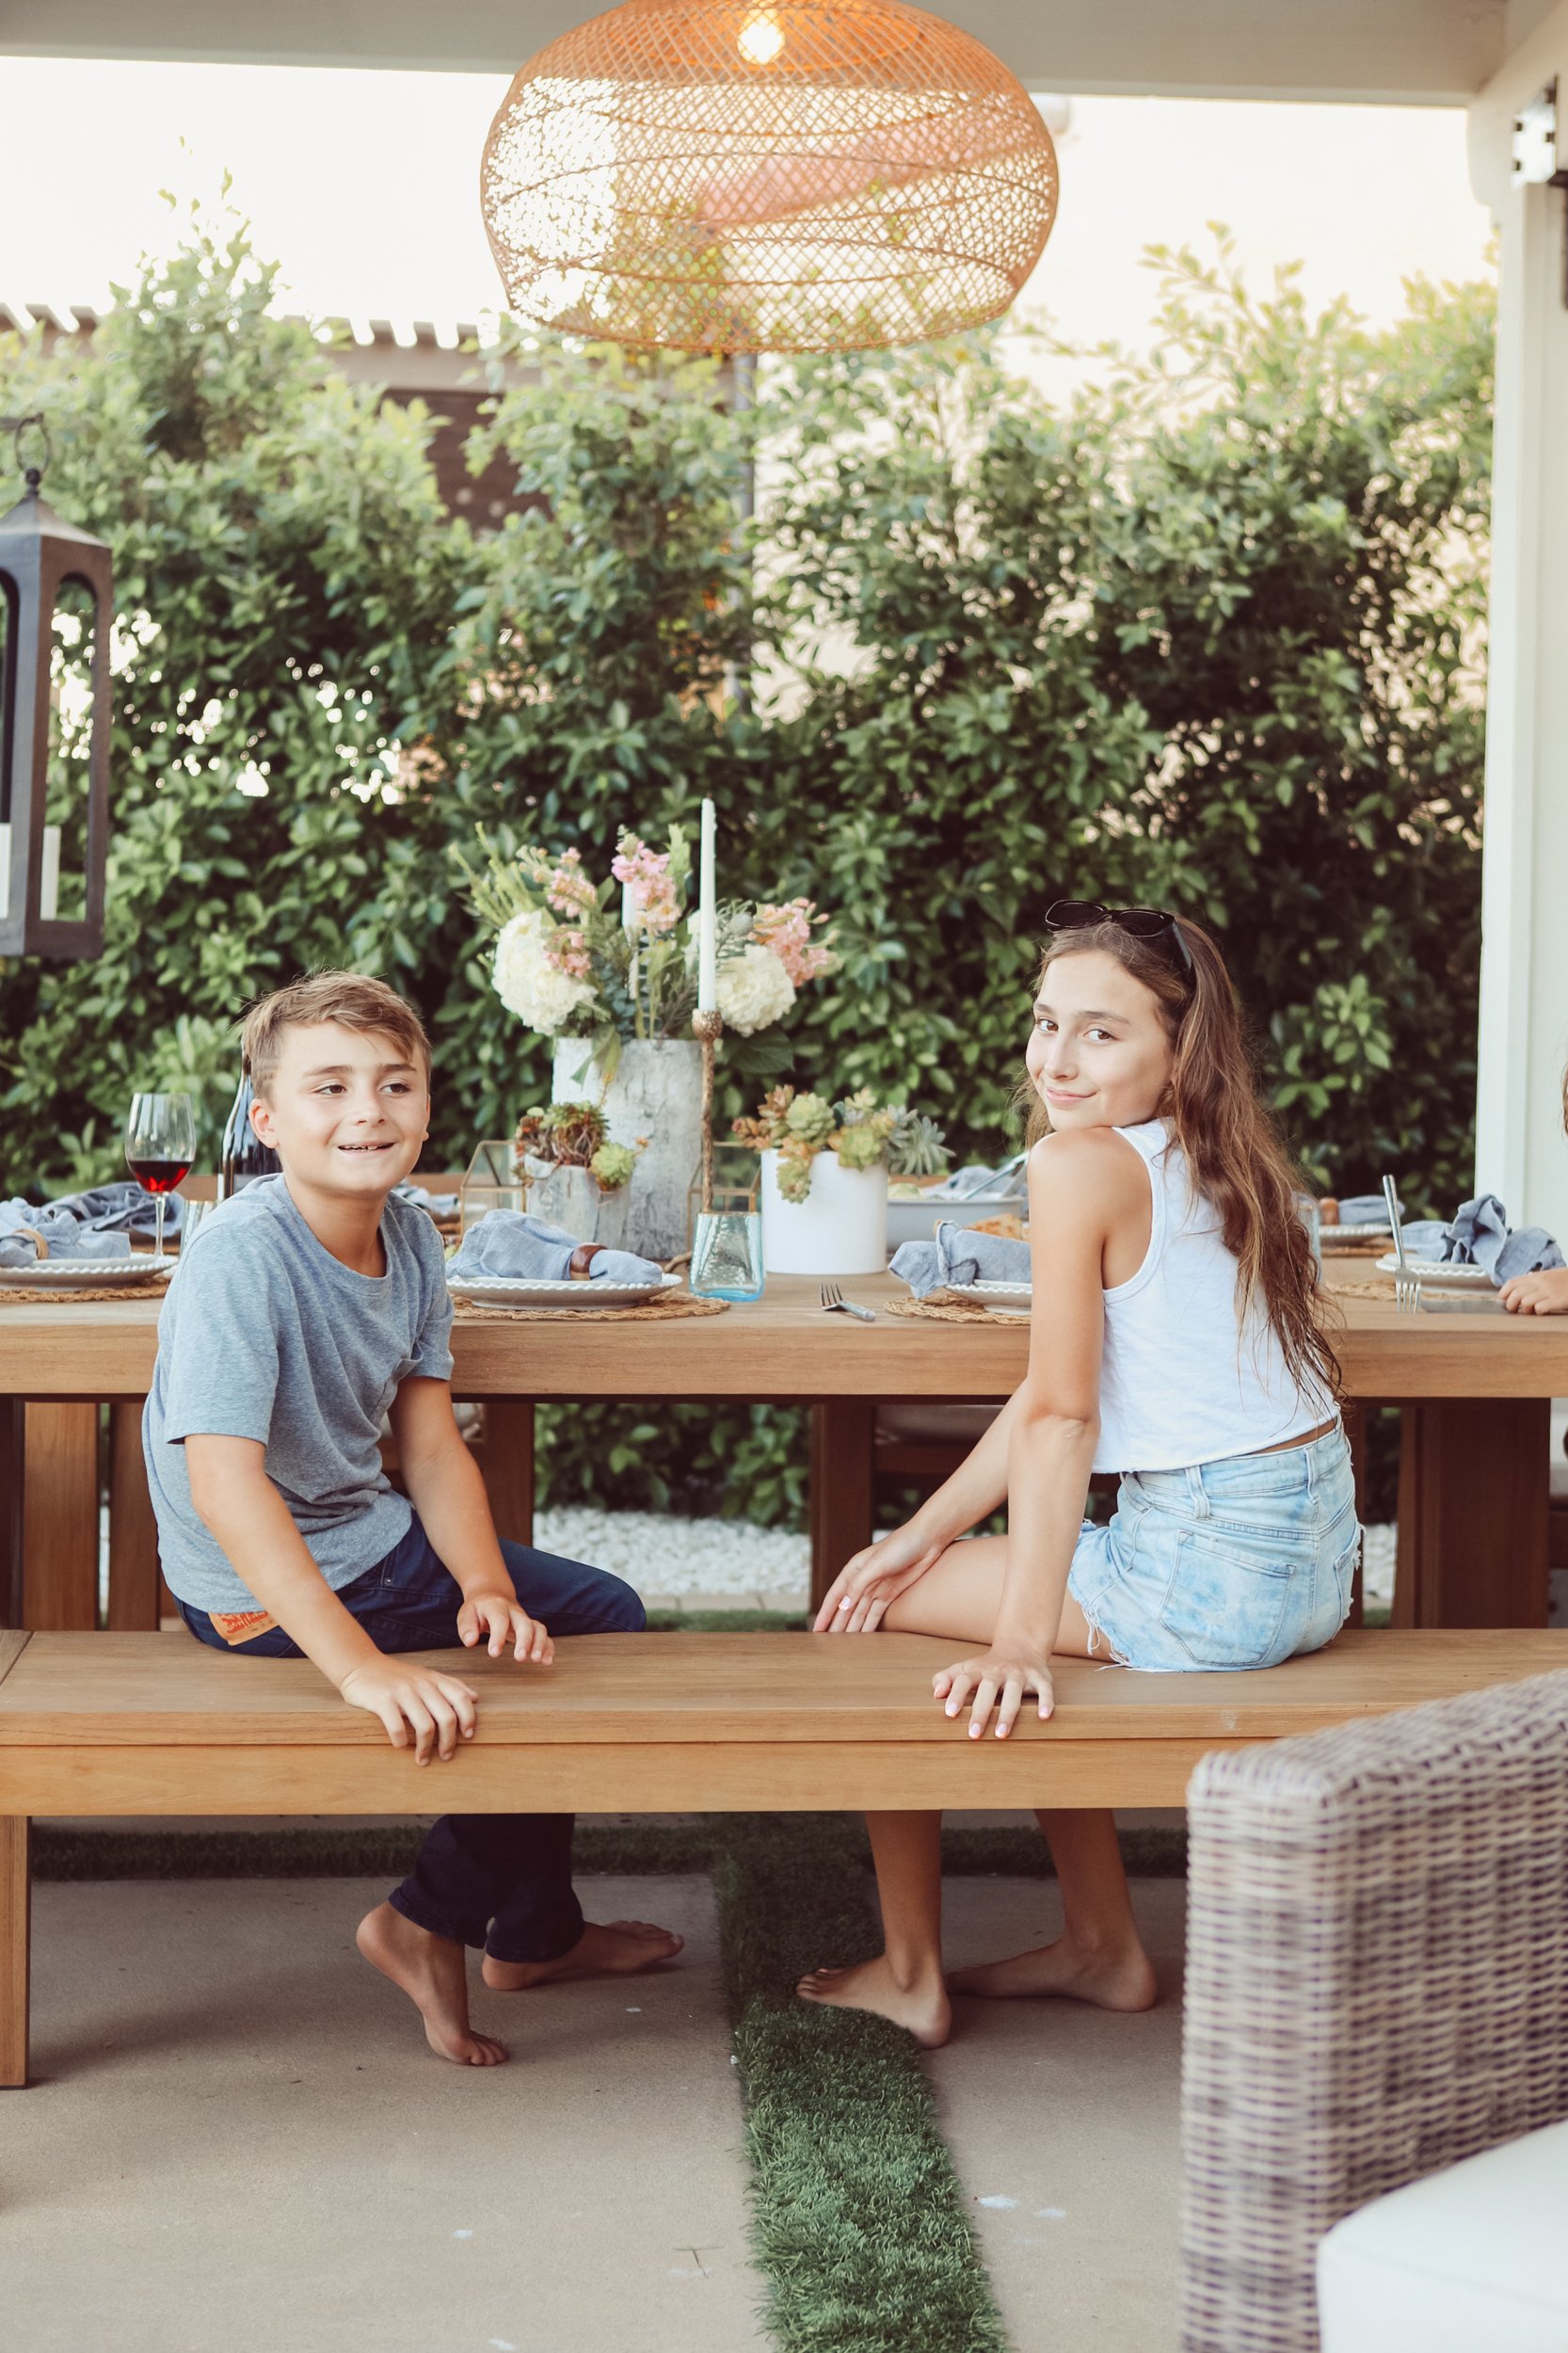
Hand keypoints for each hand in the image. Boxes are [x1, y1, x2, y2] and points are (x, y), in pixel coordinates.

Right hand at [338, 1660, 480, 1763]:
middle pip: (446, 1717)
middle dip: (449, 1741)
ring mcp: (402, 1691)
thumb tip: (475, 1697)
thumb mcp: (425, 1675)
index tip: (468, 1736)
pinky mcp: (382, 1700)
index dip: (469, 1718)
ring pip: (425, 1726)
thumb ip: (450, 1685)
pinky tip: (400, 1745)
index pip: (461, 1698)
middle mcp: (421, 1684)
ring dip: (426, 1748)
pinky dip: (401, 1741)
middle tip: (446, 1755)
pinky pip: (397, 1726)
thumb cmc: (395, 1675)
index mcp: (433, 1679)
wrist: (360, 1665)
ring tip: (422, 1759)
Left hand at [457, 1588, 553, 1663]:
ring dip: (540, 1644)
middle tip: (519, 1658)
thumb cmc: (478, 1609)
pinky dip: (548, 1647)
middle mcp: (514, 1611)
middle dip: (524, 1641)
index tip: (494, 1653)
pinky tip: (547, 1661)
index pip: (500, 1620)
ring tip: (536, 1660)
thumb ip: (467, 1627)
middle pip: (524, 1623)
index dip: (498, 1636)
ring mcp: (524, 1619)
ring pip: (538, 1628)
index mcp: (496, 1606)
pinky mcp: (531, 1627)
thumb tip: (470, 1641)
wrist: (492, 1595)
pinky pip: (544, 1635)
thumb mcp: (466, 1614)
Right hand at [813, 1519, 947, 1632]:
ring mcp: (877, 1588)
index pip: (835, 1596)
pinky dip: (869, 1625)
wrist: (927, 1541)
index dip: (825, 1613)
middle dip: (837, 1625)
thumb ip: (858, 1585)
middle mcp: (862, 1580)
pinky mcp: (891, 1594)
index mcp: (853, 1570)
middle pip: (846, 1608)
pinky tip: (864, 1638)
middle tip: (828, 1645)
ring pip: (860, 1613)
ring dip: (852, 1628)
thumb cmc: (900, 1546)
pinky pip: (876, 1613)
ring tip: (844, 1646)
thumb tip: (842, 1606)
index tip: (816, 1630)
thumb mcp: (876, 1565)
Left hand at [934, 1645, 1055, 1739]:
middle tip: (974, 1734)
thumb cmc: (986, 1668)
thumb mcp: (964, 1669)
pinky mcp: (1040, 1678)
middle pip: (988, 1689)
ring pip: (1014, 1692)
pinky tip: (1043, 1717)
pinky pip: (1044, 1689)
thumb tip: (936, 1694)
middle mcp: (998, 1671)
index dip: (956, 1695)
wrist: (1020, 1646)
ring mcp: (1020, 1674)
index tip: (950, 1714)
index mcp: (977, 1670)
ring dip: (1007, 1713)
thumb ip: (945, 1679)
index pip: (964, 1680)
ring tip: (1001, 1734)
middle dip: (981, 1711)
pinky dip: (1045, 1701)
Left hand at [1499, 1266, 1567, 1315]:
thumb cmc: (1565, 1281)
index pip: (1512, 1283)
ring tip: (1531, 1311)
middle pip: (1515, 1294)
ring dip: (1525, 1310)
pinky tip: (1543, 1312)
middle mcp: (1541, 1282)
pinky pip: (1540, 1308)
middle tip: (1515, 1310)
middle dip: (1511, 1305)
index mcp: (1536, 1276)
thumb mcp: (1548, 1277)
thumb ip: (1533, 1282)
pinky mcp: (1558, 1300)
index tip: (1502, 1301)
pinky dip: (1538, 1312)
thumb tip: (1515, 1291)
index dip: (1503, 1294)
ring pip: (1525, 1302)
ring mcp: (1549, 1291)